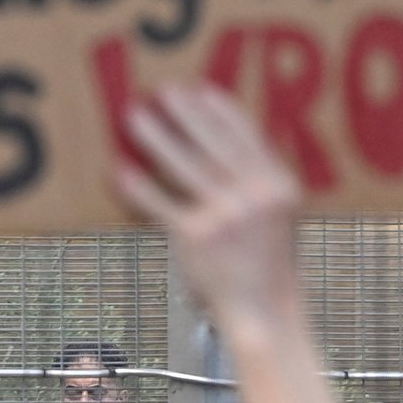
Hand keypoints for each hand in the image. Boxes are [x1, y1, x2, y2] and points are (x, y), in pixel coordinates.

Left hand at [110, 84, 302, 329]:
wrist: (266, 312)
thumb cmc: (268, 259)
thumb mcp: (280, 211)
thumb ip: (260, 176)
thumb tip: (226, 137)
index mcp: (279, 183)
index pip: (246, 134)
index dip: (220, 110)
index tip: (199, 90)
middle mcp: (255, 194)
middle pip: (212, 142)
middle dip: (186, 113)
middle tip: (163, 91)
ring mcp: (226, 215)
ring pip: (183, 165)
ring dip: (155, 137)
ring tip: (135, 117)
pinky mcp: (196, 237)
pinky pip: (161, 204)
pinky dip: (139, 187)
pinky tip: (122, 172)